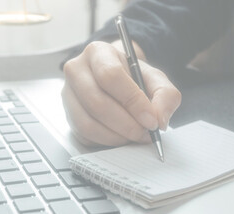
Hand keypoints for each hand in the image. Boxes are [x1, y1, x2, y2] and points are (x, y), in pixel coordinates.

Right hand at [62, 41, 181, 146]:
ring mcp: (67, 94)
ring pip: (87, 123)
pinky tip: (122, 136)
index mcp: (98, 52)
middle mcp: (76, 70)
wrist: (121, 81)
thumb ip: (166, 96)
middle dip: (126, 124)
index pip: (110, 76)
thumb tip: (159, 120)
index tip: (150, 119)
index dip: (132, 101)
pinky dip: (107, 142)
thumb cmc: (136, 78)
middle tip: (145, 133)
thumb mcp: (158, 80)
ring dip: (117, 136)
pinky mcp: (68, 115)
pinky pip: (84, 135)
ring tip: (136, 135)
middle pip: (97, 102)